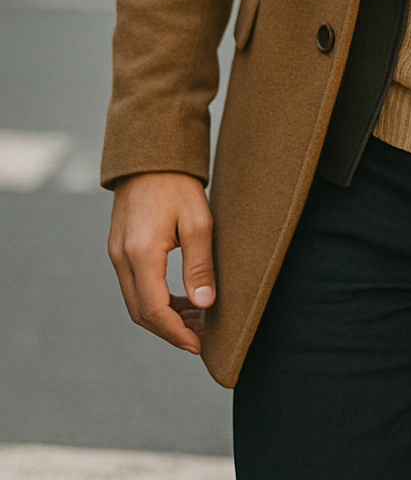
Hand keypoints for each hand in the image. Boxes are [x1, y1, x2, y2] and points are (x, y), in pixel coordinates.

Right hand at [108, 172, 215, 354]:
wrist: (150, 154)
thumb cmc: (178, 184)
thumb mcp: (198, 222)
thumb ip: (199, 266)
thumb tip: (204, 305)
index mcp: (141, 253)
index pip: (155, 310)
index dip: (177, 332)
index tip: (198, 344)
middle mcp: (122, 257)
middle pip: (141, 312)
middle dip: (171, 329)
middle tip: (201, 336)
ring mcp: (117, 253)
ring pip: (136, 301)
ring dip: (163, 316)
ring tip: (196, 318)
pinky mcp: (119, 247)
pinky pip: (134, 285)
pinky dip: (155, 299)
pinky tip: (179, 298)